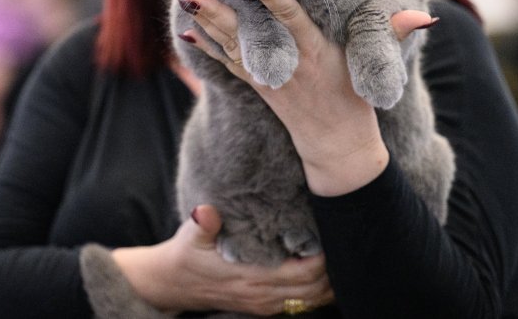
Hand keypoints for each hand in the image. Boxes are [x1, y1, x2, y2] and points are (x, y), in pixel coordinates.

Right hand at [112, 205, 332, 314]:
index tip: (334, 232)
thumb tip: (206, 211)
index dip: (325, 256)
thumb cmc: (185, 254)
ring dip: (330, 281)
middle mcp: (263, 294)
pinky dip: (317, 289)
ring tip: (342, 255)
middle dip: (336, 268)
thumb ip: (203, 223)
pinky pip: (301, 303)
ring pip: (312, 299)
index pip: (304, 272)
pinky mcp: (263, 306)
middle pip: (316, 288)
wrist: (170, 285)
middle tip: (347, 240)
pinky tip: (325, 270)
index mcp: (252, 276)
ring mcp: (264, 304)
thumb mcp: (190, 235)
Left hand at [178, 0, 435, 195]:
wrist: (336, 148)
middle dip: (222, 16)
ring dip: (209, 27)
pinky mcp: (260, 88)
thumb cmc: (356, 100)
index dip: (273, 2)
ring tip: (188, 2)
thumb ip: (395, 34)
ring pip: (233, 50)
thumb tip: (428, 15)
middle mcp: (289, 66)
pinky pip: (228, 66)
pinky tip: (187, 32)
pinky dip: (207, 49)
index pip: (293, 23)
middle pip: (250, 37)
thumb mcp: (376, 68)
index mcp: (317, 55)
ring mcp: (270, 80)